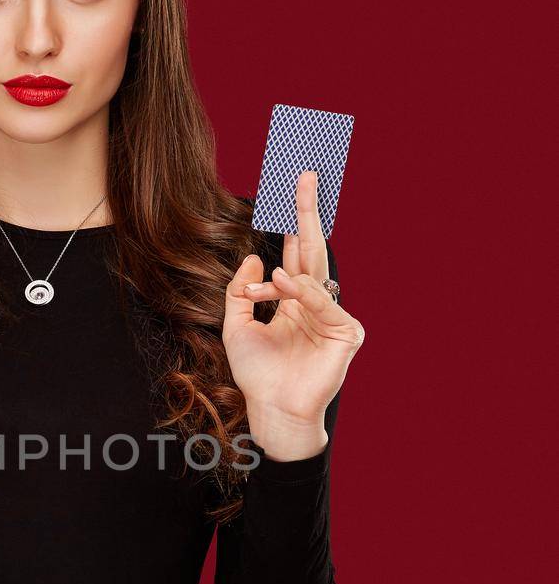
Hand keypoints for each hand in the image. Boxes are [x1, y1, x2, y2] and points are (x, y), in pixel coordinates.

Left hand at [223, 171, 364, 447]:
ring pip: (311, 277)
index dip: (292, 220)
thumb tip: (255, 257)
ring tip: (271, 283)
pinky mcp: (347, 332)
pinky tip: (283, 289)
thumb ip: (241, 291)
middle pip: (313, 247)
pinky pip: (322, 301)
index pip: (295, 251)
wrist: (271, 410)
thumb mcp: (236, 327)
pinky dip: (300, 294)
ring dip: (288, 276)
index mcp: (293, 300)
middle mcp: (315, 303)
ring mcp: (333, 316)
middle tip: (305, 173)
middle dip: (308, 211)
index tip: (290, 186)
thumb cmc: (257, 375)